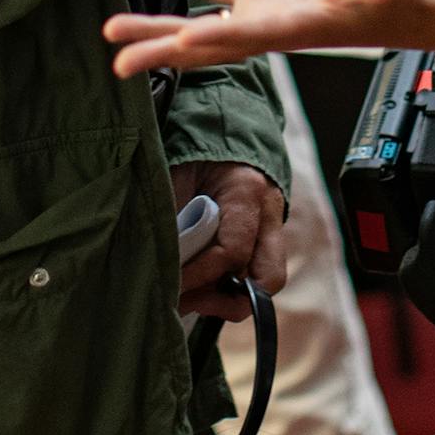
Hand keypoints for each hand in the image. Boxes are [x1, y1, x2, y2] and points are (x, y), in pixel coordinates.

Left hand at [106, 0, 433, 79]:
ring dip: (156, 27)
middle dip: (162, 52)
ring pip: (199, 23)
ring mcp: (262, 15)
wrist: (399, 8)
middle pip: (206, 45)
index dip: (215, 37)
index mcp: (294, 29)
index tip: (180, 41)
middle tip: (117, 61)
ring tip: (110, 29)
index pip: (250, 36)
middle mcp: (268, 30)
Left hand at [169, 160, 286, 320]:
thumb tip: (160, 262)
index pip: (232, 250)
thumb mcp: (179, 176)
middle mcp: (270, 215)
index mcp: (247, 193)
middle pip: (268, 278)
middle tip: (190, 300)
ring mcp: (274, 229)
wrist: (227, 133)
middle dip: (229, 300)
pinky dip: (231, 287)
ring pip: (267, 281)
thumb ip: (173, 216)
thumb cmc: (199, 154)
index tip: (172, 284)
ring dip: (231, 297)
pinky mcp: (268, 240)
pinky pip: (257, 274)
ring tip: (192, 298)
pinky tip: (201, 287)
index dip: (200, 275)